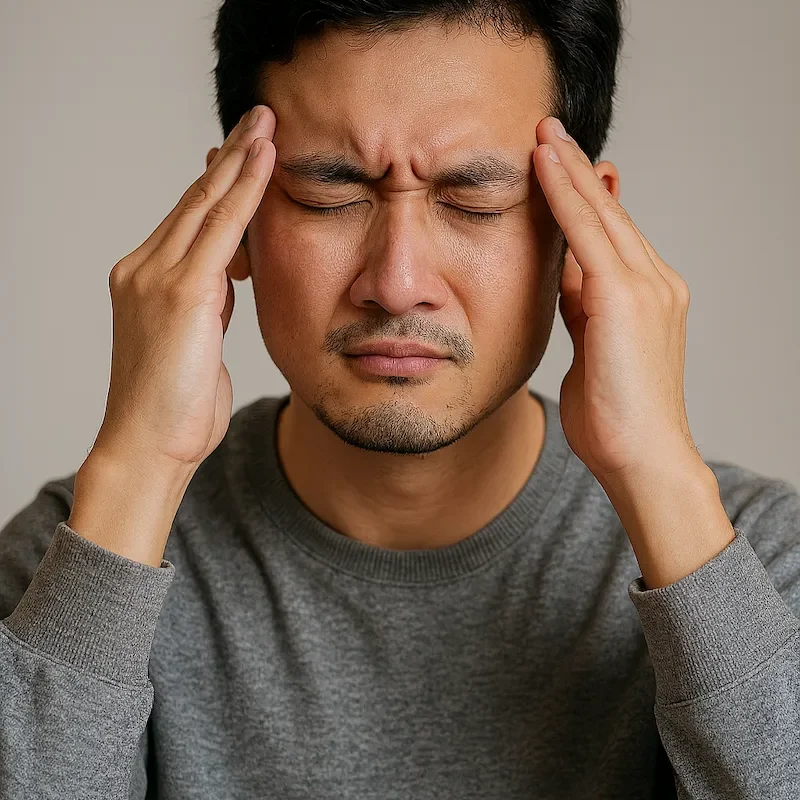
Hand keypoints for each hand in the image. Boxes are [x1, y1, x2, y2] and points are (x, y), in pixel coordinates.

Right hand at [94, 105, 276, 471]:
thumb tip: (230, 278)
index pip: (190, 220)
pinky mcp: (180, 291)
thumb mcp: (196, 343)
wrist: (149, 446)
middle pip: (195, 200)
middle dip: (230, 156)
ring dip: (240, 160)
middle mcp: (144, 268)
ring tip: (267, 124)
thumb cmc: (175, 406)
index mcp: (148, 280)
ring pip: (206, 204)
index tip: (243, 152)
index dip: (219, 182)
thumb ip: (208, 303)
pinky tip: (264, 159)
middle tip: (259, 117)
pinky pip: (221, 229)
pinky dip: (245, 191)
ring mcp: (157, 276)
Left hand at [533, 117, 699, 487]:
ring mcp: (647, 286)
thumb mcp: (592, 349)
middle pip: (609, 214)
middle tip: (550, 131)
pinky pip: (588, 232)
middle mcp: (654, 282)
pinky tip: (544, 164)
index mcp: (644, 297)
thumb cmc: (614, 415)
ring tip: (543, 133)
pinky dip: (566, 195)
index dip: (584, 198)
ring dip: (570, 170)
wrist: (641, 458)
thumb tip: (563, 275)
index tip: (561, 166)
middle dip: (578, 170)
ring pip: (601, 213)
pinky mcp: (626, 296)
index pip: (609, 235)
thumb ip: (583, 308)